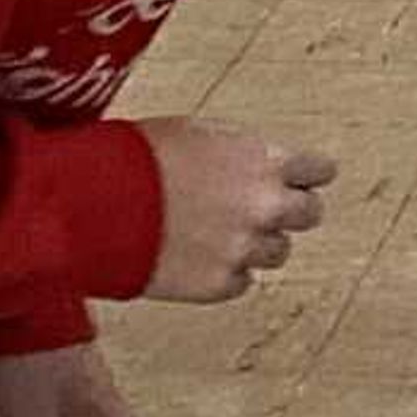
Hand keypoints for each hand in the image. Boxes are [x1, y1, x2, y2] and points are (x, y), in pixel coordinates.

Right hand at [137, 118, 333, 302]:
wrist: (97, 205)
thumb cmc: (137, 158)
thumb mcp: (197, 133)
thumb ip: (239, 152)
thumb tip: (252, 163)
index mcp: (266, 161)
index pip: (320, 171)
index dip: (306, 175)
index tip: (302, 179)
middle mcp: (266, 206)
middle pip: (310, 214)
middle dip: (289, 211)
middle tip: (262, 210)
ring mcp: (245, 248)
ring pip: (278, 252)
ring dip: (256, 243)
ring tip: (216, 233)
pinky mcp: (221, 284)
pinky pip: (242, 281)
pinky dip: (225, 272)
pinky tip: (196, 256)